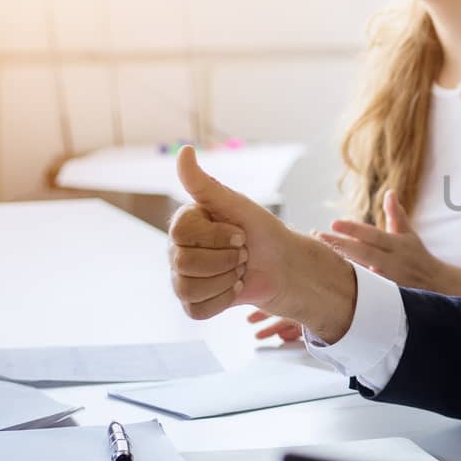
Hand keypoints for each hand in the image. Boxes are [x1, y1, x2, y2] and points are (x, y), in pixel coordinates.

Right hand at [169, 146, 356, 341]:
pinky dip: (223, 299)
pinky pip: (197, 309)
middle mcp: (176, 251)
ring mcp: (182, 279)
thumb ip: (204, 183)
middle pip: (184, 262)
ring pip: (190, 288)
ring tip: (239, 269)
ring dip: (226, 279)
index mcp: (183, 224)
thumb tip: (184, 151)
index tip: (240, 233)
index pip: (181, 232)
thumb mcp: (237, 205)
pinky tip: (235, 287)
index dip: (218, 236)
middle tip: (243, 253)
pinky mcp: (193, 303)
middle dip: (227, 259)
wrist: (284, 265)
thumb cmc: (262, 231)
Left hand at [317, 190, 460, 297]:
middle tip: (318, 235)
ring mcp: (388, 278)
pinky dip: (349, 277)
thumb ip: (396, 214)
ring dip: (340, 261)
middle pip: (363, 252)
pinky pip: (364, 285)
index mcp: (397, 244)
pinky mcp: (384, 292)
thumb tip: (389, 193)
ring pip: (361, 270)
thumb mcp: (407, 233)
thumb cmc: (416, 254)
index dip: (354, 229)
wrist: (434, 283)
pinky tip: (331, 272)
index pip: (372, 235)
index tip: (334, 223)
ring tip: (320, 252)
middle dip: (339, 244)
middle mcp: (392, 261)